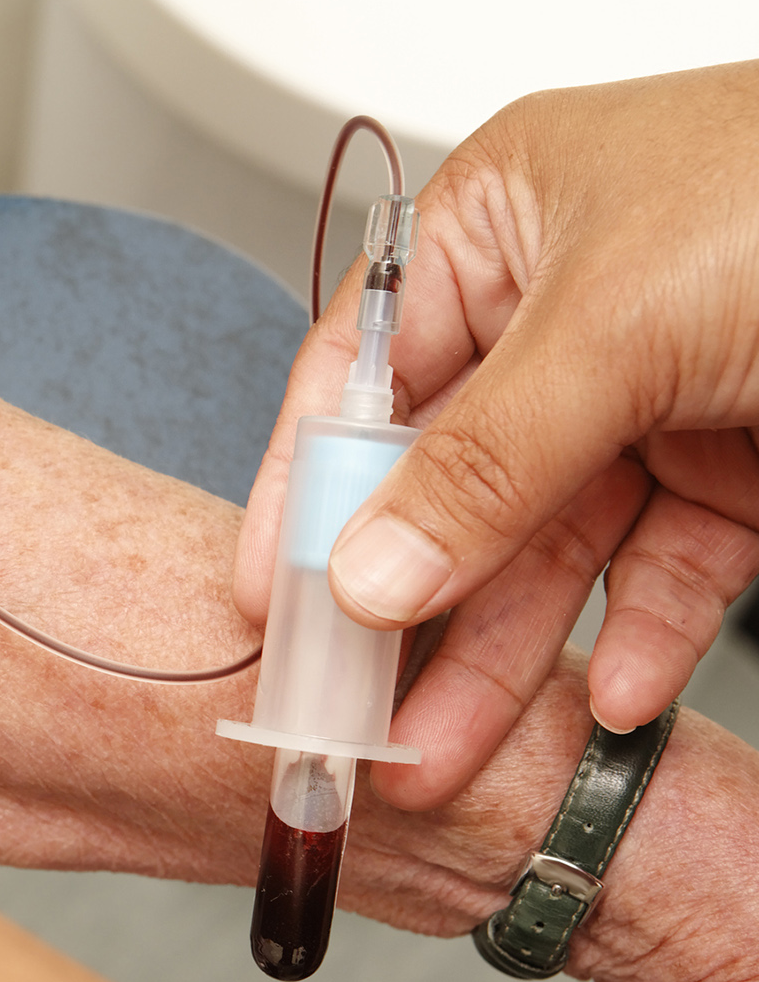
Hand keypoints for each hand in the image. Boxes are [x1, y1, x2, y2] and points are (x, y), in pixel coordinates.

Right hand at [235, 62, 758, 810]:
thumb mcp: (620, 321)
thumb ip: (483, 460)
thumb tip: (368, 571)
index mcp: (499, 229)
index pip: (361, 376)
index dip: (307, 493)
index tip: (269, 597)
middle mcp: (562, 315)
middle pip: (447, 486)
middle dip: (408, 610)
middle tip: (357, 708)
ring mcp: (650, 395)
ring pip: (546, 549)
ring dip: (505, 657)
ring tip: (448, 752)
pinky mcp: (733, 467)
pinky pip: (663, 571)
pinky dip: (640, 641)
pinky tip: (606, 703)